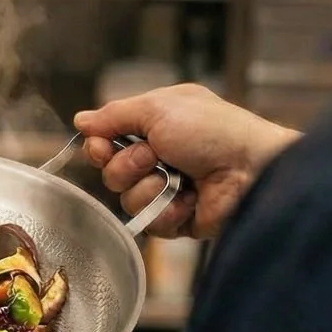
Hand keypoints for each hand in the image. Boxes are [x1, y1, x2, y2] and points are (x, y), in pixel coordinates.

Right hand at [75, 85, 299, 239]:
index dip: (99, 148)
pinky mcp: (178, 219)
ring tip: (178, 180)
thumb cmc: (212, 130)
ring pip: (128, 200)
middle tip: (155, 156)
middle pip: (111, 173)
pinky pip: (151, 224)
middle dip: (129, 166)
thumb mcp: (158, 108)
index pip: (107, 142)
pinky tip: (190, 200)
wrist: (251, 169)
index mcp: (155, 126)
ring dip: (150, 189)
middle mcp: (159, 157)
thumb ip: (115, 115)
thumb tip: (81, 120)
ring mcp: (168, 190)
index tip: (102, 147)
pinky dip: (168, 211)